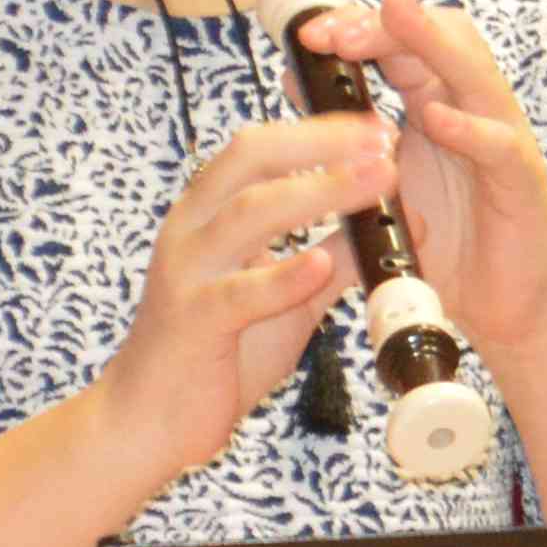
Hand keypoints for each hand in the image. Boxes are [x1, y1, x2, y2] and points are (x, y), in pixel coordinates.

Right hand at [89, 114, 376, 486]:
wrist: (146, 420)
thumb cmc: (215, 353)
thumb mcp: (285, 298)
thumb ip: (334, 260)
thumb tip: (399, 228)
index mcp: (207, 212)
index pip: (261, 147)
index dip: (320, 130)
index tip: (377, 126)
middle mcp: (192, 229)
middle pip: (252, 159)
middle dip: (321, 142)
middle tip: (382, 139)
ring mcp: (187, 273)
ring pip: (249, 213)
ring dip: (318, 191)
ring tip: (374, 182)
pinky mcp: (191, 322)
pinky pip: (238, 292)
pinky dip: (281, 276)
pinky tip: (320, 265)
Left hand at [296, 0, 546, 373]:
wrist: (502, 313)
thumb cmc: (447, 245)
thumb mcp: (382, 182)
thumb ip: (346, 135)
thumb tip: (294, 81)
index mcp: (440, 104)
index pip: (405, 40)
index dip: (359, 25)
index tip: (310, 35)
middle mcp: (475, 111)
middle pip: (442, 35)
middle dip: (387, 24)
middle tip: (337, 32)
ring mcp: (504, 141)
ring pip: (474, 71)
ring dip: (431, 42)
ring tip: (394, 18)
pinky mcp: (523, 184)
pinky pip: (499, 146)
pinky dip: (469, 128)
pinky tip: (436, 118)